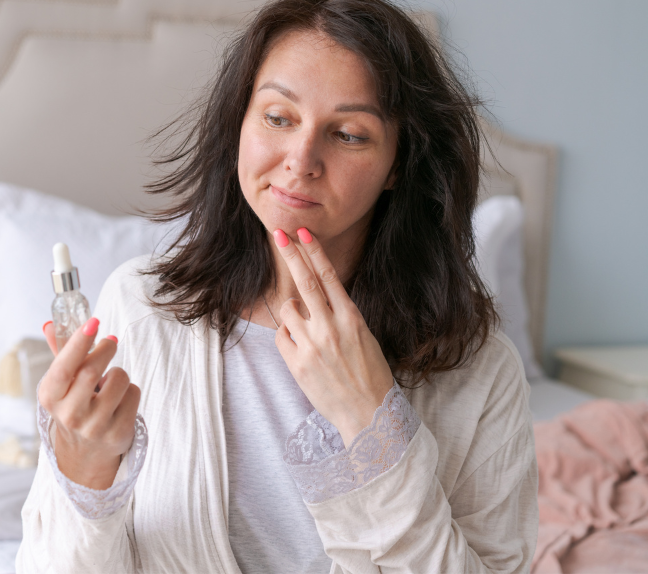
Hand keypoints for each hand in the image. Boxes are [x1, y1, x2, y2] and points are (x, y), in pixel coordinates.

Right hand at [40, 317, 140, 489]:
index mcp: (50, 397)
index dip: (78, 343)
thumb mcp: (62, 384)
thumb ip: (60, 353)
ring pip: (118, 379)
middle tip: (110, 342)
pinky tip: (119, 401)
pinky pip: (133, 394)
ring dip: (119, 373)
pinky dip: (130, 390)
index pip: (63, 367)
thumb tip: (51, 324)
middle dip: (106, 348)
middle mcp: (69, 414)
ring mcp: (94, 426)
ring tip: (110, 383)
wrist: (85, 453)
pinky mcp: (117, 433)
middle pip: (92, 369)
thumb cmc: (74, 406)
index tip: (93, 322)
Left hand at [271, 228, 393, 447]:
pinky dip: (287, 335)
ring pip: (288, 309)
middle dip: (290, 254)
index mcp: (352, 318)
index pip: (329, 277)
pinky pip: (282, 337)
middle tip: (278, 233)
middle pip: (305, 282)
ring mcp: (313, 345)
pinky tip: (300, 346)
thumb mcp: (363, 337)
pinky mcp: (297, 364)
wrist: (368, 414)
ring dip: (291, 309)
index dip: (314, 252)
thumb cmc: (370, 376)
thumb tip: (311, 299)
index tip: (302, 233)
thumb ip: (340, 316)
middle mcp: (331, 327)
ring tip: (304, 325)